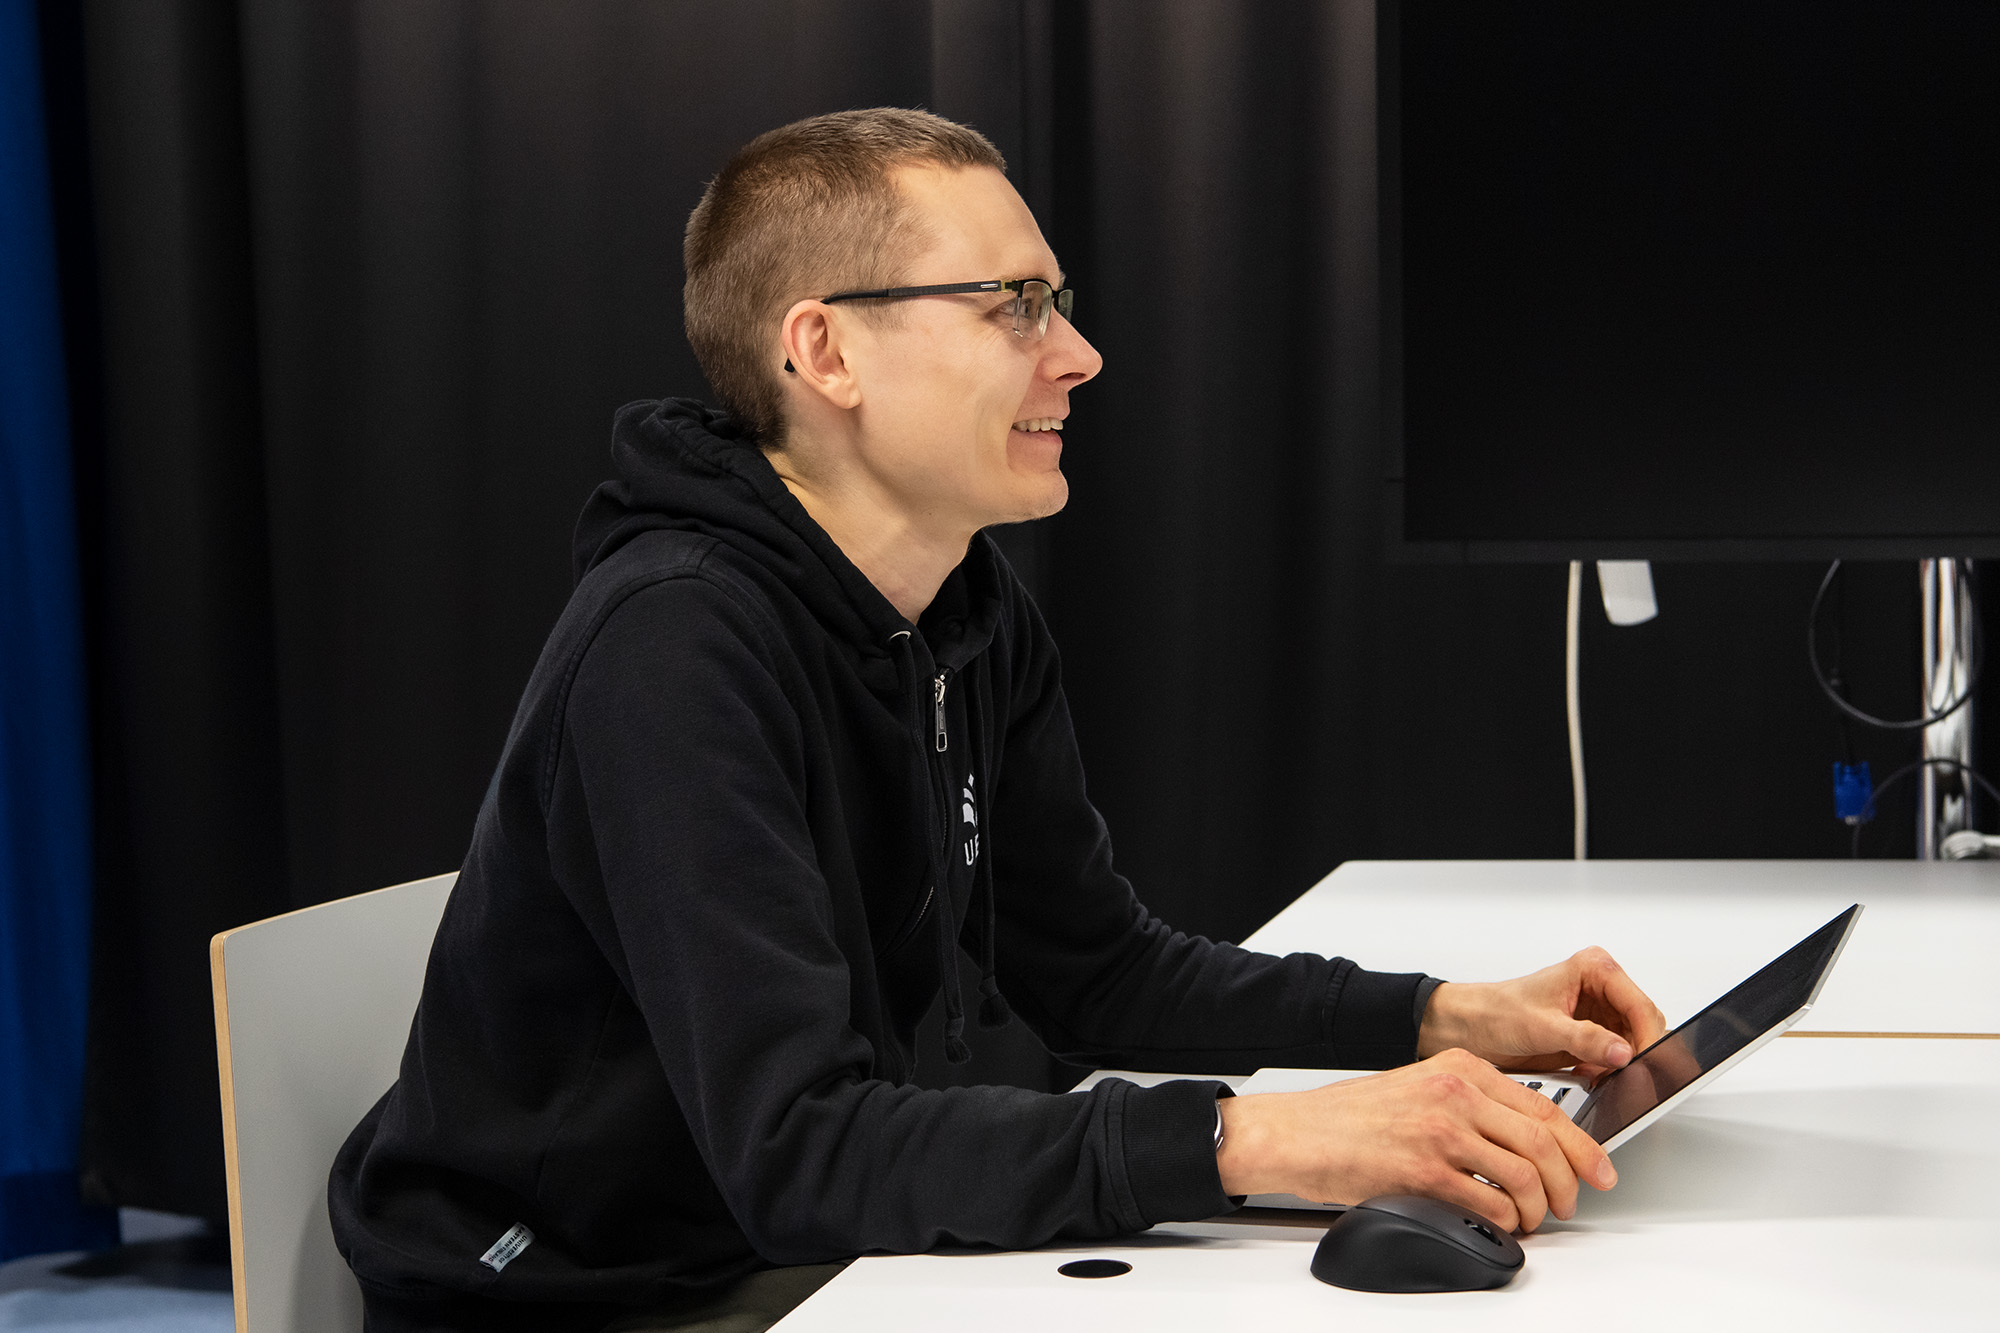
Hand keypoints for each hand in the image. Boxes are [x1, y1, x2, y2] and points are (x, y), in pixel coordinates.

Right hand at [1215, 1048, 1615, 1232]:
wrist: (1295, 1133)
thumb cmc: (1348, 1117)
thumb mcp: (1418, 1087)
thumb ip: (1470, 1103)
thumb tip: (1522, 1142)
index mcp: (1460, 1068)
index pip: (1545, 1106)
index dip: (1582, 1145)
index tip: (1599, 1168)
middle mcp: (1456, 1092)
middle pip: (1546, 1141)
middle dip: (1571, 1182)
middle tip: (1572, 1203)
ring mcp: (1441, 1131)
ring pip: (1526, 1175)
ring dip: (1540, 1208)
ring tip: (1533, 1220)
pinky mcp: (1424, 1171)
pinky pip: (1490, 1203)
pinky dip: (1506, 1221)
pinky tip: (1499, 1223)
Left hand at [1416, 946, 1666, 1082]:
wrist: (1470, 1028)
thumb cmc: (1495, 1011)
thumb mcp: (1541, 1027)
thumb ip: (1585, 1039)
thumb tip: (1621, 1052)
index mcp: (1594, 970)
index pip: (1640, 1006)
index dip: (1648, 1038)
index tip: (1645, 1064)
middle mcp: (1600, 989)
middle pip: (1642, 1027)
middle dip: (1636, 1054)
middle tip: (1626, 1077)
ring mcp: (1597, 1014)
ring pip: (1632, 1045)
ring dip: (1621, 1065)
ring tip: (1599, 1075)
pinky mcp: (1590, 1036)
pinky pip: (1615, 1059)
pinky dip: (1607, 1072)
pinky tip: (1588, 1075)